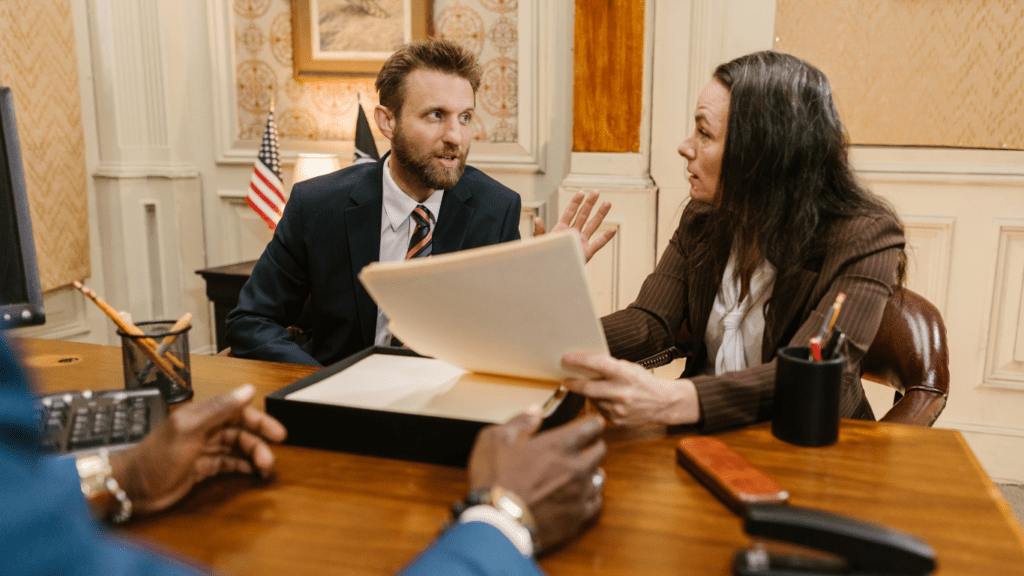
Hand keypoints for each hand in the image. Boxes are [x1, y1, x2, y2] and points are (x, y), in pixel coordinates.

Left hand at [110, 384, 286, 515]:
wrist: (130, 488)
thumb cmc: (155, 457)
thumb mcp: (189, 429)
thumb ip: (219, 409)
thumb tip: (247, 389)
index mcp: (202, 416)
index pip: (238, 412)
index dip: (259, 422)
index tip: (278, 434)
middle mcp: (204, 430)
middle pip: (240, 432)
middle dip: (258, 443)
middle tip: (271, 458)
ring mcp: (203, 450)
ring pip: (236, 449)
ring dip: (252, 457)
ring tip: (263, 470)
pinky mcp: (200, 469)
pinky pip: (227, 464)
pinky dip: (241, 467)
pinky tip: (251, 473)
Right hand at [467, 405, 606, 552]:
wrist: (497, 522)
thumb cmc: (494, 479)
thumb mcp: (495, 439)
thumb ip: (520, 422)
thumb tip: (536, 409)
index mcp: (558, 444)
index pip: (591, 426)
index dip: (592, 422)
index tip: (590, 422)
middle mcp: (576, 466)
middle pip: (600, 449)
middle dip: (594, 443)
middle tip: (584, 445)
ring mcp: (579, 493)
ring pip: (600, 476)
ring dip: (592, 470)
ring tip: (581, 471)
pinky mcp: (577, 516)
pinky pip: (595, 502)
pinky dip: (590, 496)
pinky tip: (579, 495)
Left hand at [533, 190, 616, 262]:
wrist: (551, 274)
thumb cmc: (545, 257)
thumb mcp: (540, 243)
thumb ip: (540, 232)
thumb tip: (537, 220)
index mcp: (562, 229)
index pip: (570, 212)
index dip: (576, 202)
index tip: (581, 193)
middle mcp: (573, 233)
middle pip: (583, 215)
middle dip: (590, 203)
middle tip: (596, 192)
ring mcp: (581, 242)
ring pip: (593, 225)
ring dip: (600, 214)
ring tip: (607, 203)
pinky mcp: (587, 252)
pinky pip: (598, 244)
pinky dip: (606, 237)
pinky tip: (613, 230)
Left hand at [561, 352, 700, 427]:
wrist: (664, 404)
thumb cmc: (645, 382)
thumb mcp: (630, 368)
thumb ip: (609, 367)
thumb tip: (583, 364)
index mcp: (626, 374)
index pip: (598, 364)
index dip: (580, 360)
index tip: (566, 358)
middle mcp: (622, 393)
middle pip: (588, 388)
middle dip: (574, 383)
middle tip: (566, 379)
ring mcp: (619, 409)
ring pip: (593, 400)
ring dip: (589, 394)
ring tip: (597, 388)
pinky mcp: (617, 421)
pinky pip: (599, 410)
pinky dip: (599, 404)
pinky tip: (608, 400)